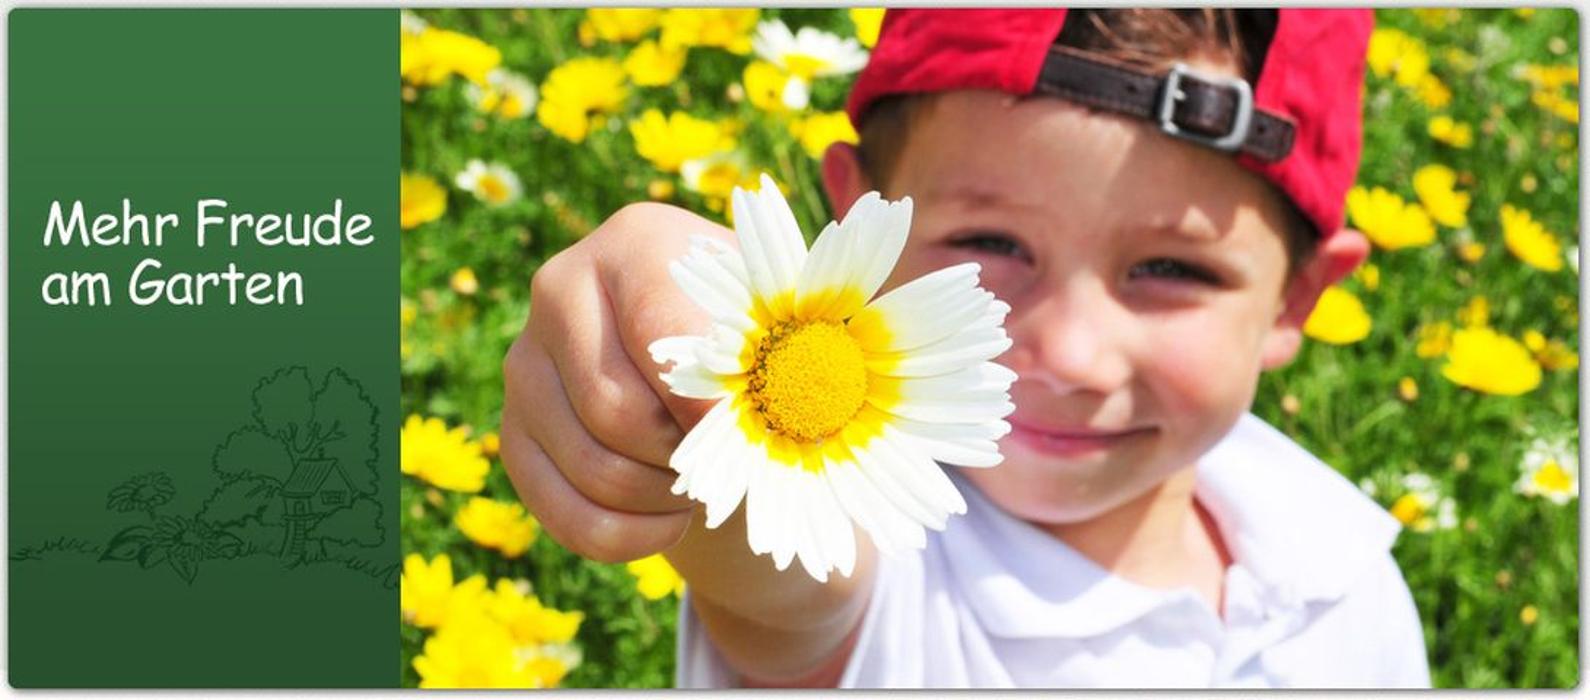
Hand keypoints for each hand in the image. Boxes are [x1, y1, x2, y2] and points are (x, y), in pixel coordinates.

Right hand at [501, 202, 734, 561]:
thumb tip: (722, 417)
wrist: (721, 372)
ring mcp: (526, 363)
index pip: (661, 334)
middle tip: (733, 463)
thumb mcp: (782, 330)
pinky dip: (629, 538)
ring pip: (592, 468)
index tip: (753, 435)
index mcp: (637, 243)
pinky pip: (564, 514)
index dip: (708, 402)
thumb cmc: (763, 341)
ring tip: (707, 487)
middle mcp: (561, 288)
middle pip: (616, 409)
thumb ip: (768, 354)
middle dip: (686, 458)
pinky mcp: (513, 434)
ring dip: (664, 500)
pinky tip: (670, 522)